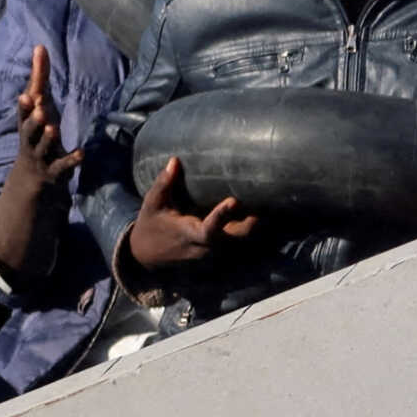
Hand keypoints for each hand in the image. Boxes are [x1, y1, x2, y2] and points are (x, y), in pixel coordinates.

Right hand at [9, 46, 80, 192]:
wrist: (30, 175)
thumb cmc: (36, 131)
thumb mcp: (38, 106)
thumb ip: (39, 78)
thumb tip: (40, 47)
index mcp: (26, 123)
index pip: (24, 113)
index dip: (25, 106)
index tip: (26, 96)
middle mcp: (31, 139)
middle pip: (28, 131)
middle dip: (33, 120)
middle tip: (39, 109)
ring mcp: (41, 156)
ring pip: (42, 147)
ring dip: (47, 138)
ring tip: (53, 127)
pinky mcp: (55, 170)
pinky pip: (62, 166)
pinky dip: (71, 160)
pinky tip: (81, 153)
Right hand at [125, 155, 259, 274]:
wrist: (147, 256)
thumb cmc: (151, 226)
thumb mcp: (152, 205)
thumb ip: (164, 184)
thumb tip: (175, 160)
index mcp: (189, 235)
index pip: (209, 229)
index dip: (222, 216)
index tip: (234, 200)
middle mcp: (205, 247)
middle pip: (236, 237)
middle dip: (252, 220)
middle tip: (266, 195)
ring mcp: (213, 252)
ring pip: (241, 239)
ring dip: (254, 221)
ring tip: (269, 198)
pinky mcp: (217, 251)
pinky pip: (238, 239)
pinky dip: (248, 225)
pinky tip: (258, 208)